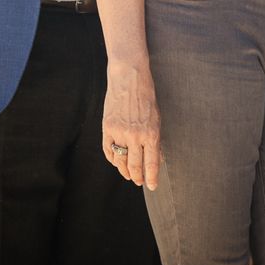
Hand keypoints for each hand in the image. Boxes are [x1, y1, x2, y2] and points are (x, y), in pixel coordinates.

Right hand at [102, 58, 161, 189]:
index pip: (151, 163)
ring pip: (120, 161)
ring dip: (124, 171)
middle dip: (138, 177)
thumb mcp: (157, 117)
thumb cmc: (146, 96)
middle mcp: (135, 136)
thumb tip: (156, 157)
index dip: (151, 178)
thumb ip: (155, 138)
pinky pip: (108, 150)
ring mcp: (120, 133)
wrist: (129, 78)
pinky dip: (112, 159)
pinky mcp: (107, 128)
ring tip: (128, 175)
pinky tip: (117, 162)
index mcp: (151, 133)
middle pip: (135, 166)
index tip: (152, 186)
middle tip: (139, 182)